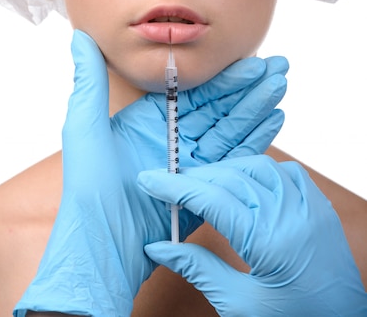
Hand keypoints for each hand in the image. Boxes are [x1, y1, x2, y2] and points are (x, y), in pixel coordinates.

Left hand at [14, 30, 287, 316]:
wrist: (104, 248)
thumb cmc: (88, 188)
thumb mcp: (84, 127)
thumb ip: (89, 80)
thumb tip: (79, 36)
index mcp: (149, 120)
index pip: (192, 90)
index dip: (222, 74)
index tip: (249, 57)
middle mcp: (172, 138)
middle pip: (218, 106)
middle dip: (248, 86)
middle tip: (279, 66)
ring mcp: (190, 163)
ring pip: (230, 128)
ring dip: (256, 107)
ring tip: (281, 86)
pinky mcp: (204, 188)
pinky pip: (233, 159)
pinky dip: (254, 139)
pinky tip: (275, 119)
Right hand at [139, 156, 366, 315]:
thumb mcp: (240, 306)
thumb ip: (198, 269)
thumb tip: (158, 246)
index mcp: (270, 241)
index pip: (211, 199)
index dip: (176, 187)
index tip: (149, 179)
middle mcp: (292, 214)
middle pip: (232, 177)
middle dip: (197, 177)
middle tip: (170, 185)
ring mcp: (310, 207)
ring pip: (259, 166)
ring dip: (227, 170)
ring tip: (203, 183)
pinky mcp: (320, 208)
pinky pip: (288, 172)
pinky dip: (261, 170)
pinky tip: (246, 181)